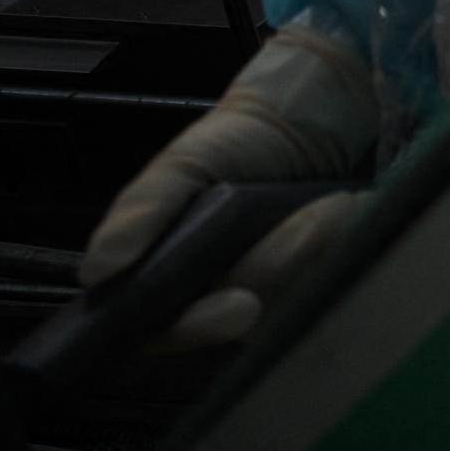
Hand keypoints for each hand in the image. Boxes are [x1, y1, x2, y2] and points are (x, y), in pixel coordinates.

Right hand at [80, 24, 379, 334]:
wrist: (304, 116)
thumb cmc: (232, 144)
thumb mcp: (181, 165)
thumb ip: (141, 212)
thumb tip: (97, 270)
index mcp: (169, 283)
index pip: (169, 333)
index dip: (199, 327)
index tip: (241, 302)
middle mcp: (219, 298)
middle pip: (243, 322)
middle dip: (278, 268)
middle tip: (310, 221)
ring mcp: (274, 294)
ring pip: (293, 304)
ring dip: (319, 250)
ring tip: (333, 201)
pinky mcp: (322, 282)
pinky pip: (335, 286)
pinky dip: (344, 247)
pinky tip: (351, 211)